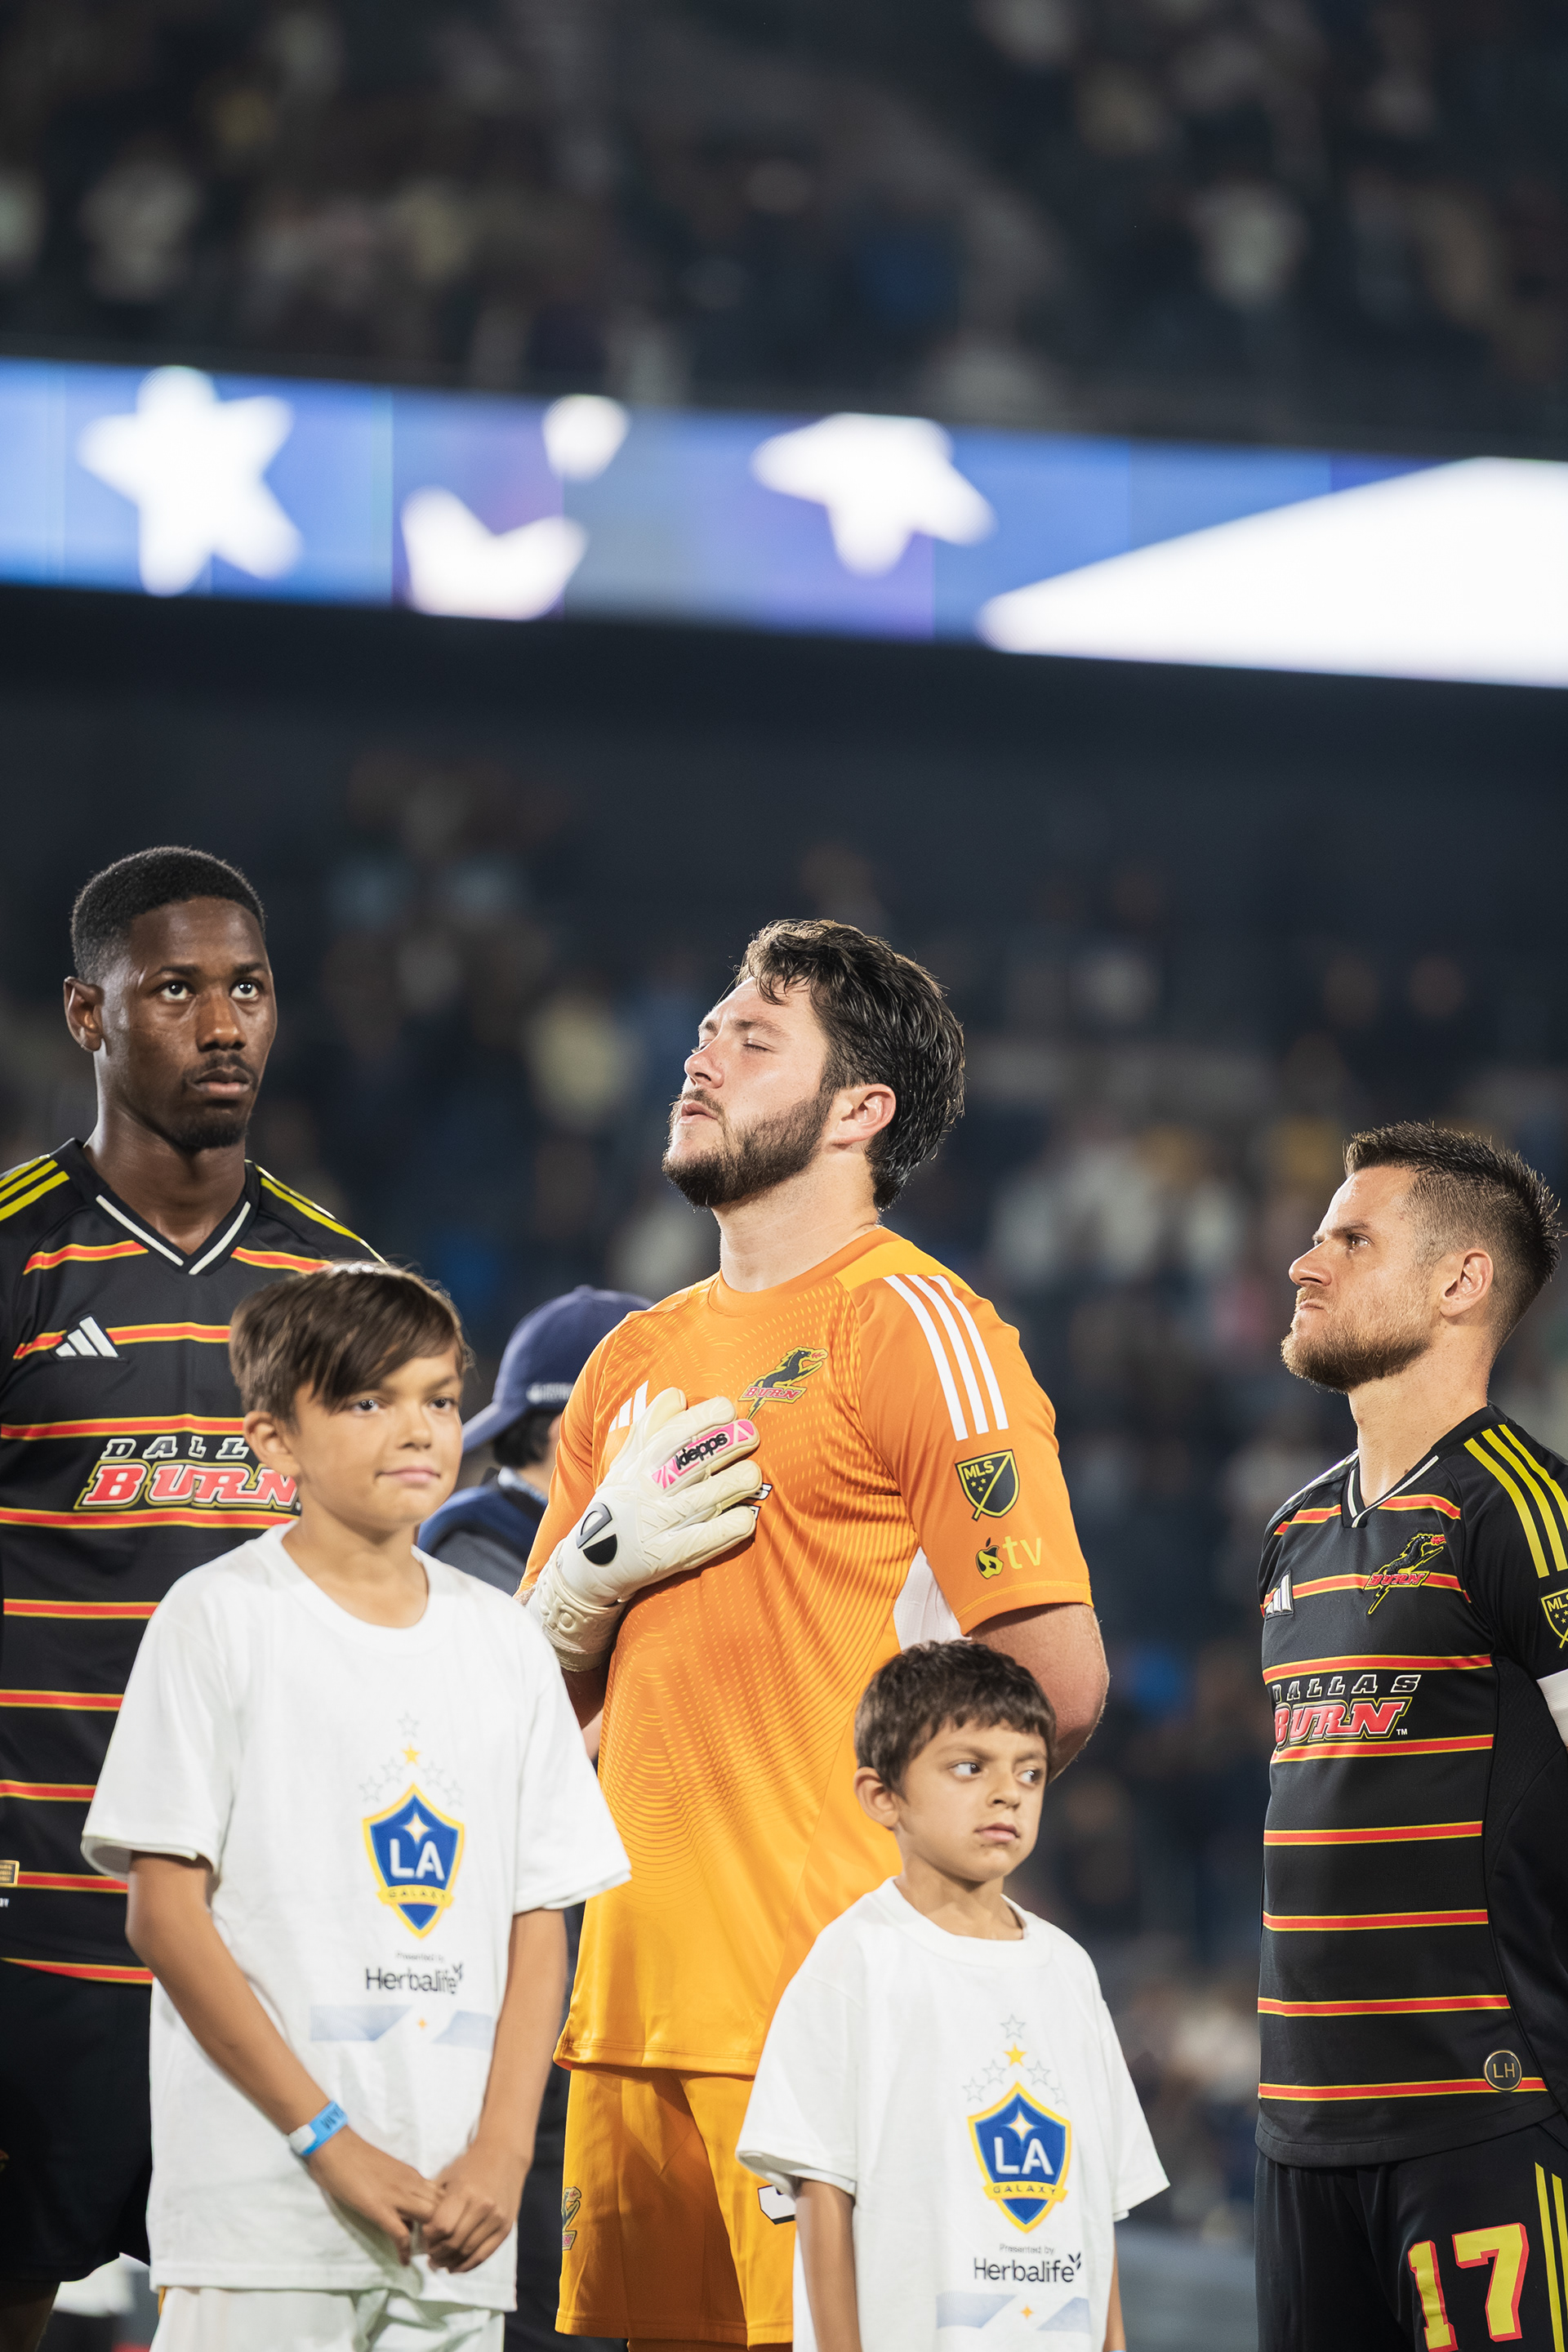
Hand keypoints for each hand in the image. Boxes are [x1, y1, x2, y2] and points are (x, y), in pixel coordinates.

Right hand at [306, 2127, 437, 2262]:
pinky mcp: (379, 2208)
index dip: (449, 2215)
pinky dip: (405, 2250)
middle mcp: (412, 2184)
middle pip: (444, 2208)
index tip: (444, 2231)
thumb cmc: (358, 2157)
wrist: (336, 2147)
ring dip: (431, 2240)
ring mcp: (397, 2196)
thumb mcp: (391, 2172)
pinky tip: (403, 2261)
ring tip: (426, 2256)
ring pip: (429, 2219)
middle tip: (439, 2247)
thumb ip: (405, 2190)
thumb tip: (410, 2216)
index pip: (445, 2196)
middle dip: (446, 2229)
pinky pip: (400, 2234)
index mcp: (415, 2175)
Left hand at [423, 2139, 529, 2272]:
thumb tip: (418, 2231)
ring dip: (451, 2263)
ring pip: (468, 2252)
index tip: (424, 2240)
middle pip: (454, 2243)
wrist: (505, 2155)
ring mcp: (496, 2218)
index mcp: (464, 2192)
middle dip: (437, 2254)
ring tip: (441, 2263)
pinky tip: (456, 2267)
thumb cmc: (471, 2165)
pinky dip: (468, 2265)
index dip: (429, 2239)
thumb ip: (434, 2202)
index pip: (441, 2227)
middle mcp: (483, 2206)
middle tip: (430, 2257)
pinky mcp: (506, 2228)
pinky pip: (484, 2255)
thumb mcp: (449, 2176)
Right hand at [530, 1389, 761, 1670]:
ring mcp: (657, 1525)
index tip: (728, 1408)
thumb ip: (650, 1428)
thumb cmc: (621, 1501)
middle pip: (689, 1462)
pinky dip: (726, 1529)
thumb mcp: (624, 1462)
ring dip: (732, 1484)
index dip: (701, 1419)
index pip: (671, 1434)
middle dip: (725, 1444)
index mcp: (638, 1465)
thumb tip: (678, 1394)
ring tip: (754, 1474)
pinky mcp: (666, 1557)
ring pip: (701, 1500)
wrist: (590, 1563)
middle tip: (751, 1433)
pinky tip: (748, 1518)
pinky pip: (700, 1541)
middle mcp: (647, 1491)